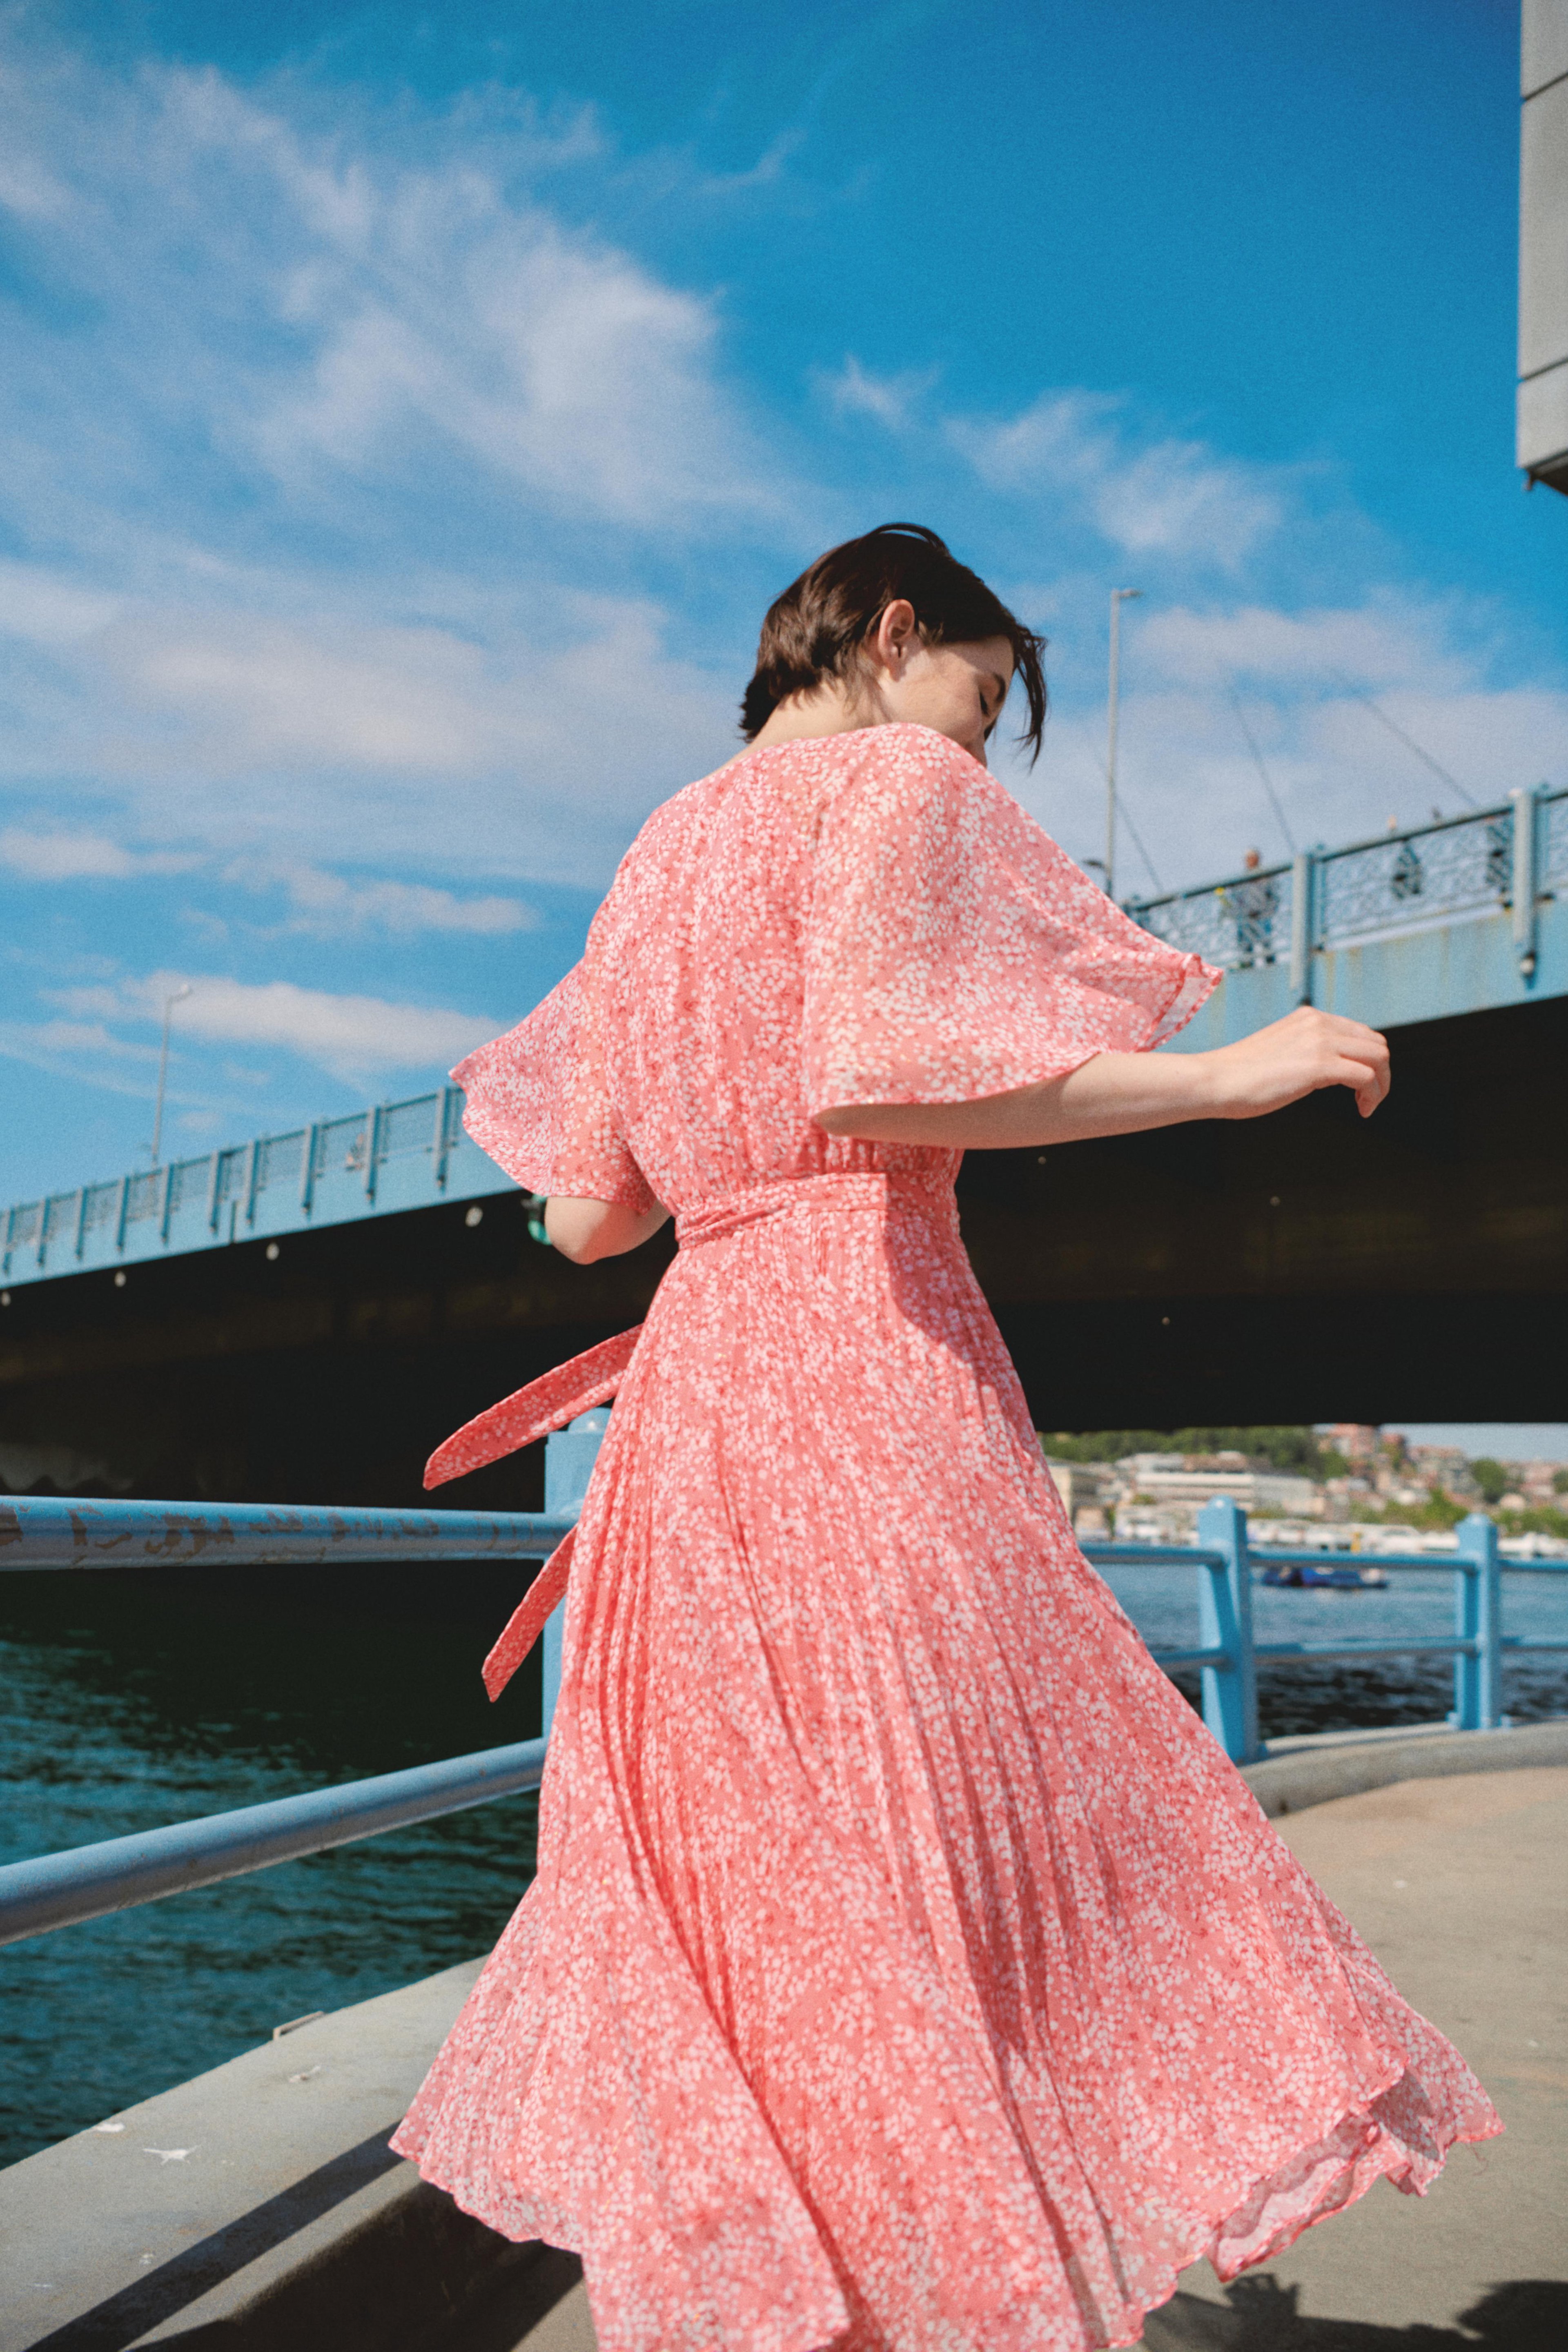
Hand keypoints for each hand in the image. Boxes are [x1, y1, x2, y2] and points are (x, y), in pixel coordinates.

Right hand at [1203, 1006, 1389, 1120]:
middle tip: (1368, 1099)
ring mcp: (1320, 1042)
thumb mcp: (1280, 1051)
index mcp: (1309, 1017)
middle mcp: (1318, 1023)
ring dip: (1381, 1085)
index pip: (1360, 1033)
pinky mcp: (1319, 1065)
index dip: (1368, 1061)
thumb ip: (1304, 1051)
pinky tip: (1361, 1110)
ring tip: (1367, 1106)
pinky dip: (1372, 1096)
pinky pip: (1366, 1077)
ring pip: (1378, 1058)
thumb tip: (1325, 1070)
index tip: (1359, 1086)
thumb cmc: (1240, 1075)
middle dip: (1381, 1073)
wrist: (1215, 1080)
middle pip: (1376, 1044)